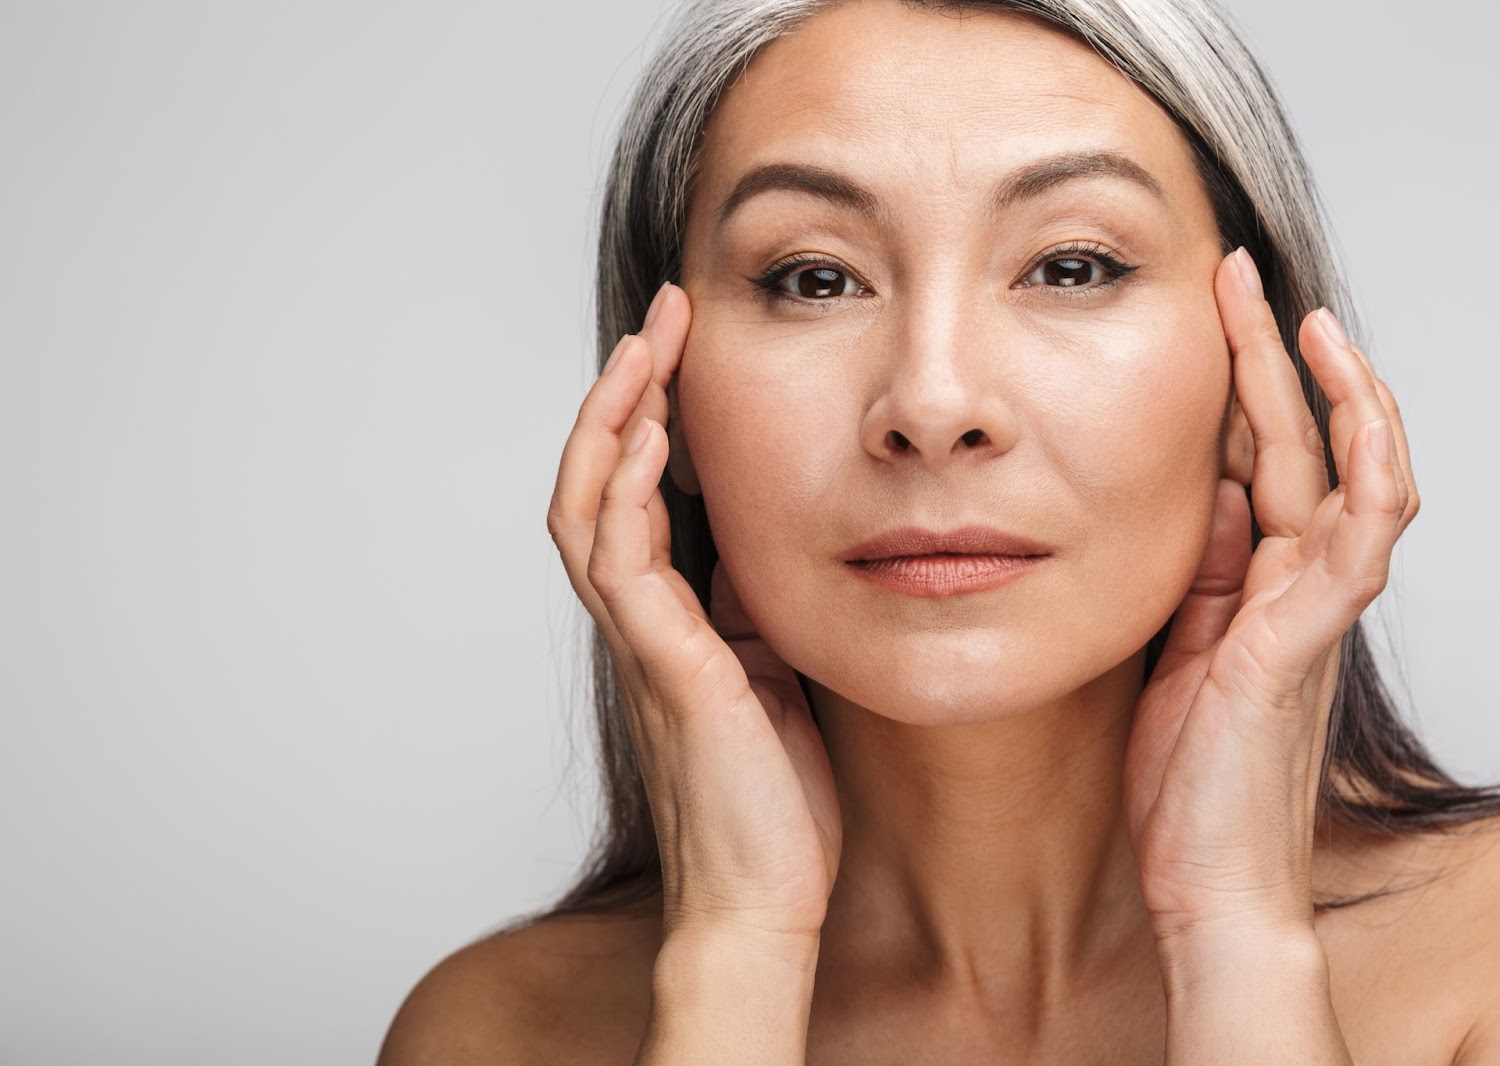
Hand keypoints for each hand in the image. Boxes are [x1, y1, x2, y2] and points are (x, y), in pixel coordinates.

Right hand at [546, 283, 841, 946]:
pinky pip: (624, 567)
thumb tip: (772, 555)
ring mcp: (645, 643)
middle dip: (626, 391)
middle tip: (663, 314)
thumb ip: (758, 613)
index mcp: (670, 619)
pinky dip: (632, 497)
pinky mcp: (669, 669)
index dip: (651, 416)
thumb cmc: (772, 800)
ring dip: (616, 422)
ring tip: (646, 348)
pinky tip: (657, 442)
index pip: (637, 495)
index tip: (686, 346)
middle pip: (598, 482)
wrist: (762, 899)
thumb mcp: (775, 676)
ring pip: (591, 510)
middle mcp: (641, 622)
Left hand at [1122, 248, 1419, 946]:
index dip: (1239, 382)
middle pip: (1302, 445)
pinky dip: (1365, 472)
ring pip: (1350, 476)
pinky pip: (1359, 540)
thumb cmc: (1186, 781)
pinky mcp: (1305, 639)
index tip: (1206, 312)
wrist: (1208, 881)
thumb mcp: (1174, 652)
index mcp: (1256, 585)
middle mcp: (1295, 585)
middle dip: (1273, 355)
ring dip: (1333, 390)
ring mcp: (1311, 610)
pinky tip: (1353, 412)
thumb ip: (1197, 576)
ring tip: (1299, 315)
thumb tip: (1202, 496)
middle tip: (1235, 274)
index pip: (1260, 459)